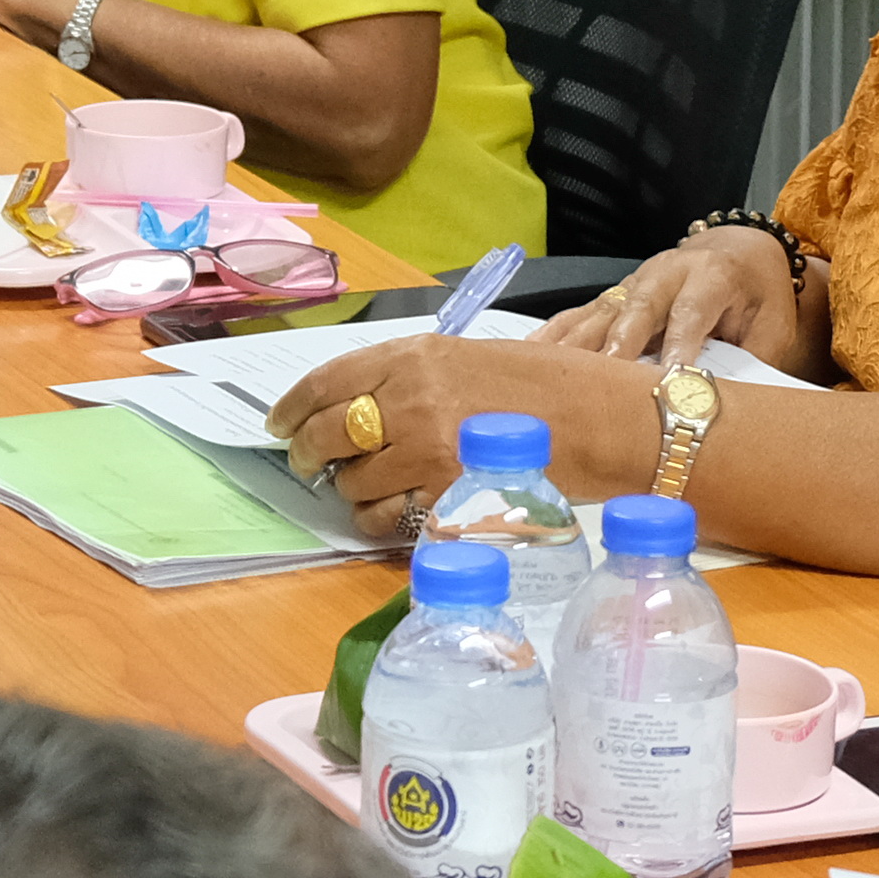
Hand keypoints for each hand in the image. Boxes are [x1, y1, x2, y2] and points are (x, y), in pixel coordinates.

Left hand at [268, 336, 664, 539]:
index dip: (291, 408)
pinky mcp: (448, 497)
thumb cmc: (540, 386)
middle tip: (311, 465)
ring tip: (366, 489)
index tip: (278, 424)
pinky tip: (390, 514)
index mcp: (412, 356)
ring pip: (353, 482)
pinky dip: (379, 521)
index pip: (324, 383)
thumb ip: (403, 377)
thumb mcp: (461, 358)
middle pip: (328, 434)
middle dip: (309, 454)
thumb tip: (347, 407)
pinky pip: (387, 518)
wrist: (600, 421)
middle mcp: (411, 400)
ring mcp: (429, 452)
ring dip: (350, 491)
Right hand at [532, 229, 797, 370]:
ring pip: (602, 310)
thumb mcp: (773, 325)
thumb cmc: (760, 297)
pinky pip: (580, 313)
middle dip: (620, 342)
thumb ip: (750, 357)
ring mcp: (634, 281)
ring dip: (578, 342)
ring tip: (553, 369)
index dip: (680, 342)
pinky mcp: (614, 295)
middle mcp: (667, 272)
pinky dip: (555, 333)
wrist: (739, 251)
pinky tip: (531, 351)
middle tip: (604, 375)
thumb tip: (722, 401)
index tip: (671, 377)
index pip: (692, 310)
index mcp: (713, 275)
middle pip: (638, 307)